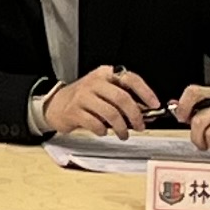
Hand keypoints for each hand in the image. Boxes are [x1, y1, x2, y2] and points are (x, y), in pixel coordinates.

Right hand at [39, 64, 159, 138]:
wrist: (56, 104)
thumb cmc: (84, 99)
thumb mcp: (104, 92)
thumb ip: (123, 99)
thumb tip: (145, 112)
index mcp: (105, 74)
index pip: (130, 79)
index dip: (145, 92)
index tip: (154, 105)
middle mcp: (94, 82)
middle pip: (122, 98)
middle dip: (135, 115)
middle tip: (140, 126)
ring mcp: (83, 96)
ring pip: (111, 113)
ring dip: (121, 127)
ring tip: (123, 134)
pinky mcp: (74, 111)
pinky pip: (95, 123)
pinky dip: (103, 131)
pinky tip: (103, 132)